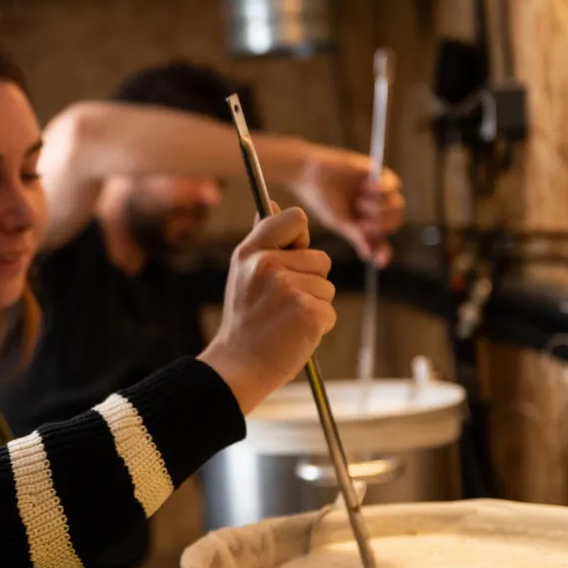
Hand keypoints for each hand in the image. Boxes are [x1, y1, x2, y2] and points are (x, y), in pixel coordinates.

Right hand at [199, 205, 336, 413]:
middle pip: (321, 259)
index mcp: (251, 252)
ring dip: (314, 306)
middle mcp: (268, 265)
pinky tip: (294, 335)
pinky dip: (318, 327)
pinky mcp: (307, 312)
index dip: (301, 238)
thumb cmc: (245, 321)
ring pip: (327, 287)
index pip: (295, 218)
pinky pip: (329, 312)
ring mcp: (288, 288)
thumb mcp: (243, 273)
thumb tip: (273, 202)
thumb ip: (263, 239)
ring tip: (285, 321)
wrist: (238, 366)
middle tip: (281, 305)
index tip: (291, 257)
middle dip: (310, 282)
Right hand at [290, 146, 404, 267]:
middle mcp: (375, 209)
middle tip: (362, 224)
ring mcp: (378, 192)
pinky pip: (393, 184)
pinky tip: (365, 187)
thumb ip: (357, 236)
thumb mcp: (339, 222)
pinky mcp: (378, 174)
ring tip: (360, 202)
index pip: (381, 241)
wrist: (310, 174)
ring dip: (380, 209)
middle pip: (394, 222)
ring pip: (397, 205)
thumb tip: (370, 255)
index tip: (380, 262)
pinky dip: (382, 189)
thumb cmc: (321, 200)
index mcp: (365, 224)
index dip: (383, 252)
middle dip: (380, 226)